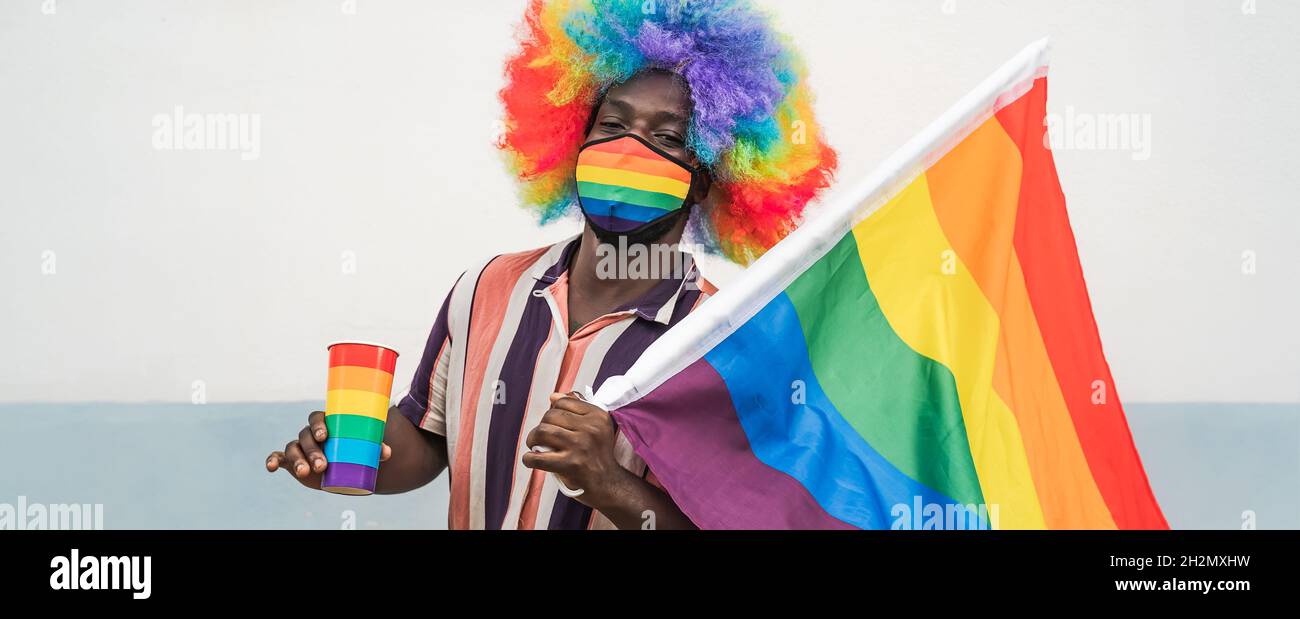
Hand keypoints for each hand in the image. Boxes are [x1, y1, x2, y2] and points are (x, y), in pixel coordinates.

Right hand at [265, 410, 390, 489]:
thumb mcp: (365, 449)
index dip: (318, 424)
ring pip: (293, 448)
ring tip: (306, 472)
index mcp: (327, 423)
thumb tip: (386, 452)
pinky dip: (272, 460)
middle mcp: (310, 433)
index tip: (325, 436)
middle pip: (306, 436)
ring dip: (298, 460)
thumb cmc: (355, 452)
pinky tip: (271, 467)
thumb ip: (375, 448)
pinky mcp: (292, 461)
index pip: (317, 417)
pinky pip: (279, 457)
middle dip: (312, 450)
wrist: (346, 470)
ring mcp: (300, 447)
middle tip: (322, 465)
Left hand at [521, 392, 627, 507]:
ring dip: (532, 438)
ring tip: (534, 445)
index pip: (564, 402)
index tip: (553, 422)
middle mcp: (590, 428)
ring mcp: (580, 446)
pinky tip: (531, 458)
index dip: (554, 411)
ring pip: (543, 431)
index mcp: (598, 416)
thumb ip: (577, 409)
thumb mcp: (596, 426)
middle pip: (551, 415)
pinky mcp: (570, 464)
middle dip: (542, 425)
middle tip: (542, 436)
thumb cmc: (598, 454)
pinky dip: (529, 458)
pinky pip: (539, 457)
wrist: (607, 482)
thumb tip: (553, 396)